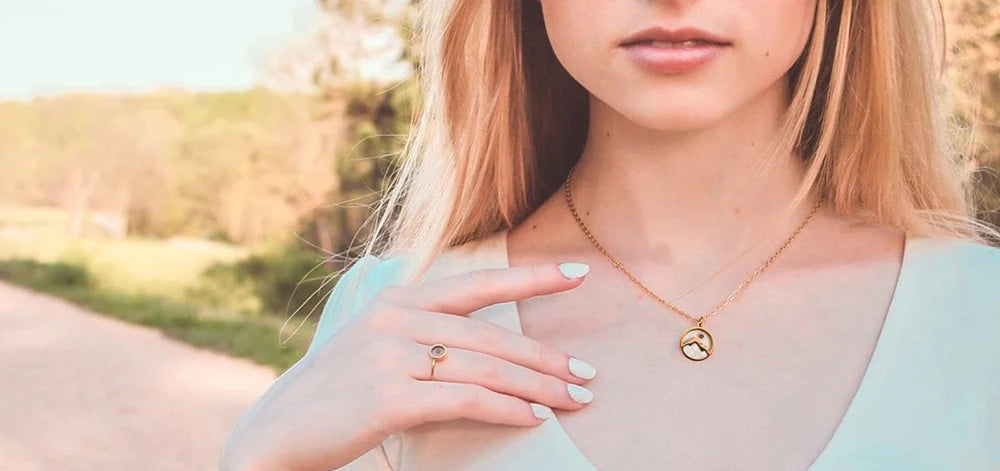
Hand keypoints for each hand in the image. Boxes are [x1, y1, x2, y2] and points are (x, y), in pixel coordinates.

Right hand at [220, 261, 596, 470]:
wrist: (277, 431)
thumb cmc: (336, 395)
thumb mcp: (378, 349)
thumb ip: (425, 337)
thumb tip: (490, 351)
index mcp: (398, 301)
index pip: (477, 285)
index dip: (531, 277)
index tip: (579, 274)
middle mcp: (396, 319)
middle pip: (491, 334)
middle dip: (546, 356)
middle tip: (588, 373)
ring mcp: (391, 356)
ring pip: (485, 366)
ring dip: (538, 385)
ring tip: (574, 398)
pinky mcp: (389, 396)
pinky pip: (464, 398)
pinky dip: (504, 408)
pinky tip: (531, 417)